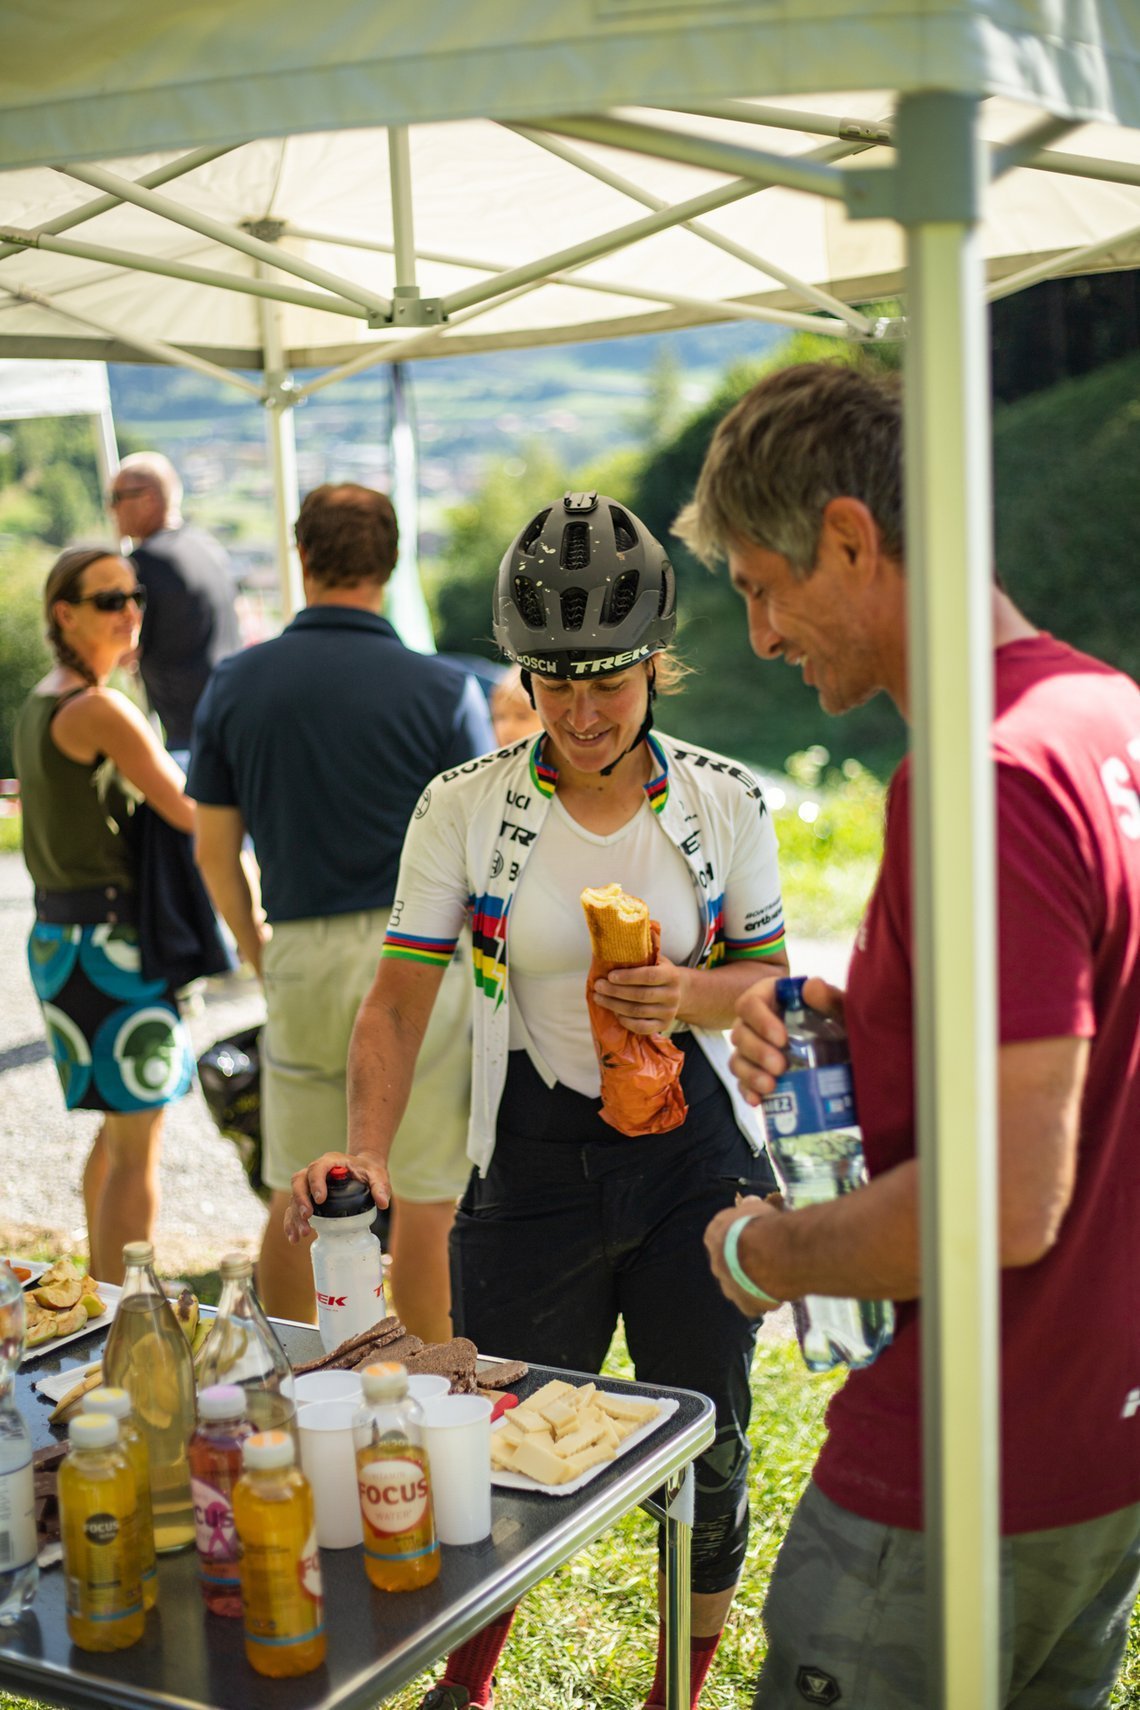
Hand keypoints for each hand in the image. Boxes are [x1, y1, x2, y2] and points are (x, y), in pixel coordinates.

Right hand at [284, 1151, 390, 1244]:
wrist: (361, 1170)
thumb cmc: (368, 1171)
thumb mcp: (377, 1175)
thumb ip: (380, 1186)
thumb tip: (383, 1203)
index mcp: (330, 1162)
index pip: (317, 1168)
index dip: (316, 1183)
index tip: (321, 1199)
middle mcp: (315, 1171)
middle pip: (299, 1181)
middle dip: (301, 1200)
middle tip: (308, 1217)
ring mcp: (308, 1184)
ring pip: (293, 1196)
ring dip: (294, 1215)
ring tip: (302, 1233)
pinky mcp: (306, 1197)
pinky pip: (293, 1208)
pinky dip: (291, 1222)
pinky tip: (294, 1237)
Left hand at [593, 954, 685, 1034]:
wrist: (681, 992)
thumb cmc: (659, 972)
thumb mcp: (656, 960)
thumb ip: (641, 954)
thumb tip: (615, 944)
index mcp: (671, 975)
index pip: (649, 976)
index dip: (628, 977)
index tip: (610, 976)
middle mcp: (673, 995)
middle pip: (640, 995)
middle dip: (615, 991)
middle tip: (598, 986)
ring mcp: (669, 1012)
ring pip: (637, 1012)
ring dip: (614, 1005)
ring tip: (599, 998)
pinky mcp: (663, 1026)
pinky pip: (641, 1027)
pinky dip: (625, 1021)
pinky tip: (614, 1013)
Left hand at [704, 1195, 779, 1316]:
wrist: (771, 1253)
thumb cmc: (762, 1225)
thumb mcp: (755, 1207)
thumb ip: (750, 1207)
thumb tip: (749, 1201)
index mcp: (713, 1237)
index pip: (721, 1236)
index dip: (739, 1236)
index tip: (754, 1235)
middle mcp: (716, 1264)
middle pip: (729, 1264)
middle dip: (744, 1261)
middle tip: (766, 1256)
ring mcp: (730, 1288)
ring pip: (741, 1286)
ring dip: (754, 1282)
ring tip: (777, 1274)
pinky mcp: (746, 1306)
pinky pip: (755, 1304)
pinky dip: (765, 1299)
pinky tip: (779, 1290)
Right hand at [729, 974, 846, 1105]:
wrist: (843, 1047)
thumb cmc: (836, 1021)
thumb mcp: (838, 1009)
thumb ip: (829, 998)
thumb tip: (811, 986)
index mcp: (769, 998)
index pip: (750, 1004)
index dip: (760, 1021)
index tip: (782, 1038)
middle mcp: (754, 1023)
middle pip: (740, 1034)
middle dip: (757, 1052)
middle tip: (780, 1067)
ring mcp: (753, 1049)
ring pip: (737, 1060)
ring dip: (750, 1074)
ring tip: (770, 1086)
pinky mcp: (756, 1072)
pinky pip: (743, 1082)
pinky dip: (747, 1091)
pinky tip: (758, 1101)